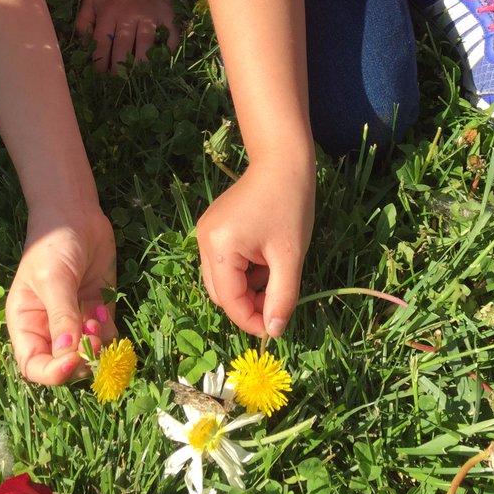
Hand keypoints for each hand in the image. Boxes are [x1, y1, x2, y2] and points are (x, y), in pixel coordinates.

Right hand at [6, 203, 116, 384]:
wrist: (75, 214)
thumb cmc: (52, 245)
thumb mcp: (53, 279)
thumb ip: (61, 316)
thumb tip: (67, 354)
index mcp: (27, 324)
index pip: (34, 365)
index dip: (52, 372)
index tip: (74, 360)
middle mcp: (50, 328)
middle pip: (64, 365)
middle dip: (81, 359)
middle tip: (93, 338)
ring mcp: (76, 320)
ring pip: (89, 353)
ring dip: (98, 345)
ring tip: (97, 318)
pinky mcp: (98, 309)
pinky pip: (106, 335)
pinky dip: (110, 332)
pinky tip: (102, 308)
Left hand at [75, 0, 178, 72]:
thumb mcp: (92, 2)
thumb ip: (83, 22)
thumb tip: (82, 46)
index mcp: (108, 14)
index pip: (102, 43)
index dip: (101, 62)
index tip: (101, 77)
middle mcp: (128, 16)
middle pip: (124, 46)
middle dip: (120, 68)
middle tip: (119, 83)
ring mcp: (149, 16)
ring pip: (146, 43)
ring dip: (142, 62)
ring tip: (139, 77)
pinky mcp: (166, 15)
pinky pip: (169, 34)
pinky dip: (168, 48)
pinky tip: (163, 60)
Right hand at [196, 157, 315, 337]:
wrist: (282, 161)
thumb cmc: (290, 205)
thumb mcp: (290, 256)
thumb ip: (282, 297)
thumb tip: (274, 332)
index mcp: (220, 246)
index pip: (229, 300)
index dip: (251, 320)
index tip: (275, 329)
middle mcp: (203, 240)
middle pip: (220, 292)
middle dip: (247, 305)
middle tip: (277, 304)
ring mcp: (205, 232)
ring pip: (221, 279)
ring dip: (246, 288)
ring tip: (275, 274)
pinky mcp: (213, 227)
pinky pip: (224, 262)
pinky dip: (243, 272)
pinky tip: (265, 260)